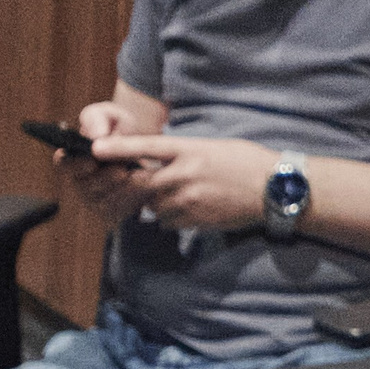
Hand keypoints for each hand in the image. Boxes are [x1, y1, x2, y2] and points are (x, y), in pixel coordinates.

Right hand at [61, 99, 167, 222]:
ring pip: (103, 201)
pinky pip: (120, 211)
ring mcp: (94, 199)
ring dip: (121, 190)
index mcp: (71, 157)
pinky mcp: (112, 212)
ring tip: (138, 177)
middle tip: (121, 171)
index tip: (92, 161)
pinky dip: (133, 200)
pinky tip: (146, 188)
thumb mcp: (109, 115)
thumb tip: (95, 135)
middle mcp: (79, 181)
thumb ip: (97, 119)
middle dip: (104, 178)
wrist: (143, 146)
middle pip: (85, 186)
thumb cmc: (119, 128)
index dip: (75, 165)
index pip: (64, 164)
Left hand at [87, 134, 277, 230]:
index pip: (146, 147)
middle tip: (136, 181)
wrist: (274, 189)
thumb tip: (159, 163)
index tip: (95, 148)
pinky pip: (168, 221)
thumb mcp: (213, 147)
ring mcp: (189, 200)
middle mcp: (185, 174)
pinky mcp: (194, 220)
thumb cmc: (246, 162)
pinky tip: (192, 208)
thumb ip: (183, 154)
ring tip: (180, 193)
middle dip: (135, 184)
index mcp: (190, 150)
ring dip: (156, 201)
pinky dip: (171, 216)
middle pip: (141, 182)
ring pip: (152, 205)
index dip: (118, 148)